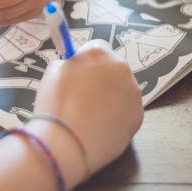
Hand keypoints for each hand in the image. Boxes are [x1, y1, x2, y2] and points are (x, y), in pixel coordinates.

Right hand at [32, 40, 142, 174]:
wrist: (66, 144)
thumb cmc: (55, 105)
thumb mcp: (52, 72)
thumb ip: (68, 63)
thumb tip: (75, 65)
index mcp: (99, 53)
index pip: (97, 47)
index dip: (86, 61)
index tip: (77, 73)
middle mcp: (122, 68)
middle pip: (113, 67)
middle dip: (101, 77)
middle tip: (82, 95)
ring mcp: (133, 93)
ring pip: (122, 89)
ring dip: (110, 96)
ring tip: (89, 114)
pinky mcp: (138, 116)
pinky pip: (127, 110)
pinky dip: (116, 115)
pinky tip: (99, 125)